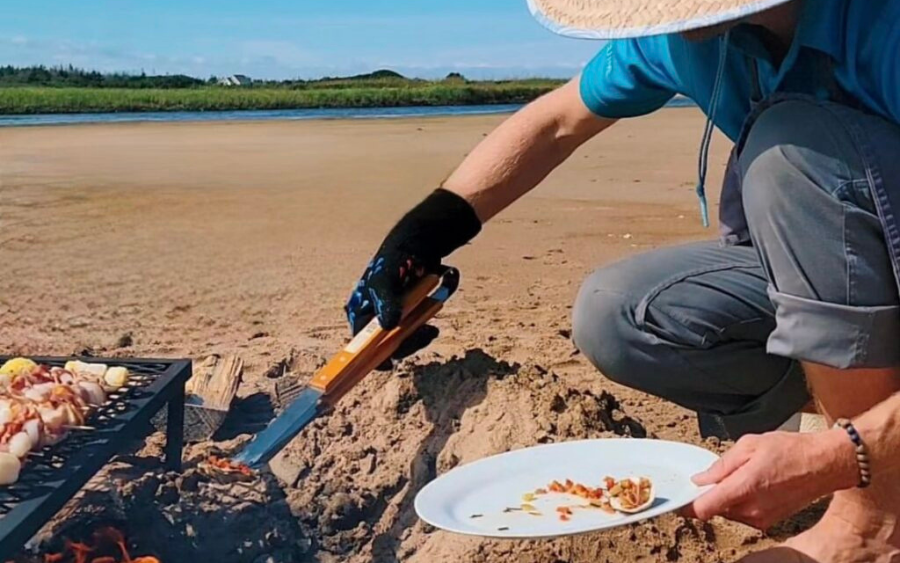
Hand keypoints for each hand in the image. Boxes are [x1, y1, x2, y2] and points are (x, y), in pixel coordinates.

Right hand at [344, 188, 480, 366]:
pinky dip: (425, 327)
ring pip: (403, 340)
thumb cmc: (392, 261)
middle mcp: (373, 319)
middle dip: (407, 342)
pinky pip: (415, 330)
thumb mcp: (384, 280)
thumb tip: (389, 325)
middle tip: (426, 334)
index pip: (360, 345)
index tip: (387, 364)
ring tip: (431, 330)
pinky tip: (433, 325)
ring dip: (418, 337)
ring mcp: (392, 319)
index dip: (370, 358)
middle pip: (386, 346)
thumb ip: (386, 301)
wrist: (415, 245)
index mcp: (359, 313)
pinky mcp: (408, 316)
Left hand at [685, 429, 856, 529]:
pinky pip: (744, 514)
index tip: (681, 497)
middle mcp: (751, 510)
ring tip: (744, 474)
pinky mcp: (770, 522)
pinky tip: (754, 483)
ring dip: (727, 497)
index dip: (687, 505)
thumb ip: (722, 465)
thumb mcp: (750, 445)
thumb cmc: (791, 450)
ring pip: (729, 512)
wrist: (826, 465)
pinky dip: (741, 502)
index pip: (703, 509)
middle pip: (715, 509)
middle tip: (718, 474)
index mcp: (744, 488)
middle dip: (711, 494)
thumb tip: (700, 479)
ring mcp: (762, 519)